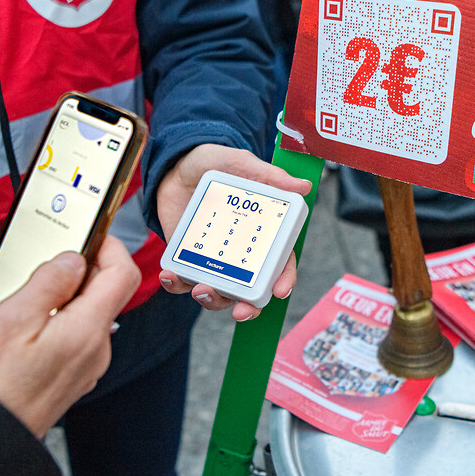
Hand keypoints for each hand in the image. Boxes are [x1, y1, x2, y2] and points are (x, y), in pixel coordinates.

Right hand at [0, 237, 139, 437]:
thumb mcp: (15, 318)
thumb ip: (51, 281)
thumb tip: (75, 259)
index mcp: (89, 330)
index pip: (123, 275)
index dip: (110, 247)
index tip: (88, 233)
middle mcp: (94, 350)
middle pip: (91, 295)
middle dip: (56, 278)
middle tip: (24, 271)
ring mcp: (81, 367)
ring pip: (63, 318)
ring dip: (28, 306)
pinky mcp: (63, 380)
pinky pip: (49, 342)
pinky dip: (22, 331)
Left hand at [156, 144, 311, 321]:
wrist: (175, 165)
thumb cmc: (214, 164)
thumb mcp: (240, 164)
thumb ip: (269, 176)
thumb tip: (303, 187)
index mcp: (262, 236)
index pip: (280, 265)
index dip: (283, 281)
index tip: (279, 291)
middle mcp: (240, 255)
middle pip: (251, 292)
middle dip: (248, 308)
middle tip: (240, 311)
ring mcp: (213, 260)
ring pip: (218, 293)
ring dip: (212, 300)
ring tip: (201, 289)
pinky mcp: (186, 259)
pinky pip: (182, 282)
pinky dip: (176, 284)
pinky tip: (170, 275)